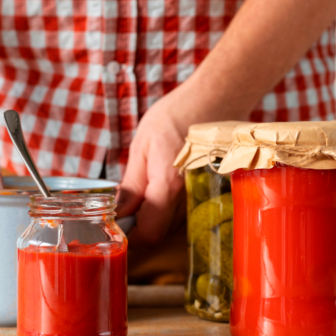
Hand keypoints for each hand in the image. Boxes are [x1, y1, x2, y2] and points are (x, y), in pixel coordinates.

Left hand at [117, 78, 249, 244]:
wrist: (218, 99)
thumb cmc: (179, 115)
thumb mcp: (143, 145)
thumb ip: (131, 186)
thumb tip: (117, 214)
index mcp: (169, 185)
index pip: (148, 234)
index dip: (129, 236)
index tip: (117, 224)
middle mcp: (191, 199)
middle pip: (161, 235)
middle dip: (140, 226)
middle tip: (128, 204)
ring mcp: (206, 199)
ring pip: (173, 227)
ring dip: (156, 218)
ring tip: (149, 189)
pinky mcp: (213, 196)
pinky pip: (187, 215)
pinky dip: (172, 210)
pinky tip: (168, 187)